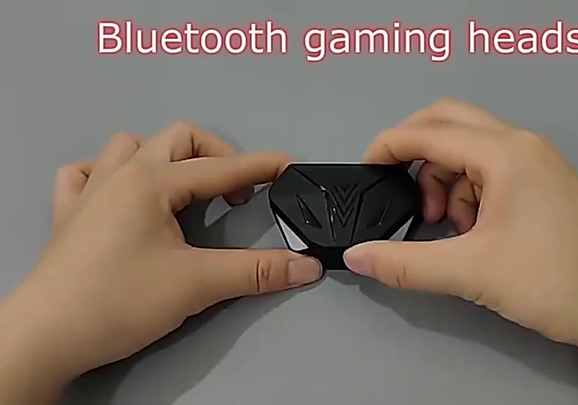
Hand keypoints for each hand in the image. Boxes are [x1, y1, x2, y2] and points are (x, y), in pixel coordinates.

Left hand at [0, 122, 321, 402]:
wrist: (48, 336)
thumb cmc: (121, 300)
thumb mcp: (197, 284)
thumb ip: (256, 272)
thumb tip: (307, 267)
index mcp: (153, 181)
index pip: (222, 168)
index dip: (261, 167)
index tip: (290, 168)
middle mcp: (120, 173)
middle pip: (179, 138)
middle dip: (216, 157)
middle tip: (234, 195)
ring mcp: (89, 190)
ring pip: (131, 145)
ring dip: (163, 157)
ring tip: (182, 191)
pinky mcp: (68, 214)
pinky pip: (84, 172)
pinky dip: (108, 173)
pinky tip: (120, 196)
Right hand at [344, 98, 577, 403]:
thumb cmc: (555, 281)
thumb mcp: (472, 272)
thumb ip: (406, 263)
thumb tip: (356, 256)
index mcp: (504, 153)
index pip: (429, 132)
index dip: (388, 148)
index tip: (363, 174)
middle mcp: (520, 145)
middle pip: (450, 123)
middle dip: (416, 153)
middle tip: (403, 194)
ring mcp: (536, 163)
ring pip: (469, 149)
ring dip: (445, 179)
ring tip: (447, 226)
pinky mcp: (543, 184)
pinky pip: (490, 171)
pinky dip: (469, 193)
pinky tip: (473, 232)